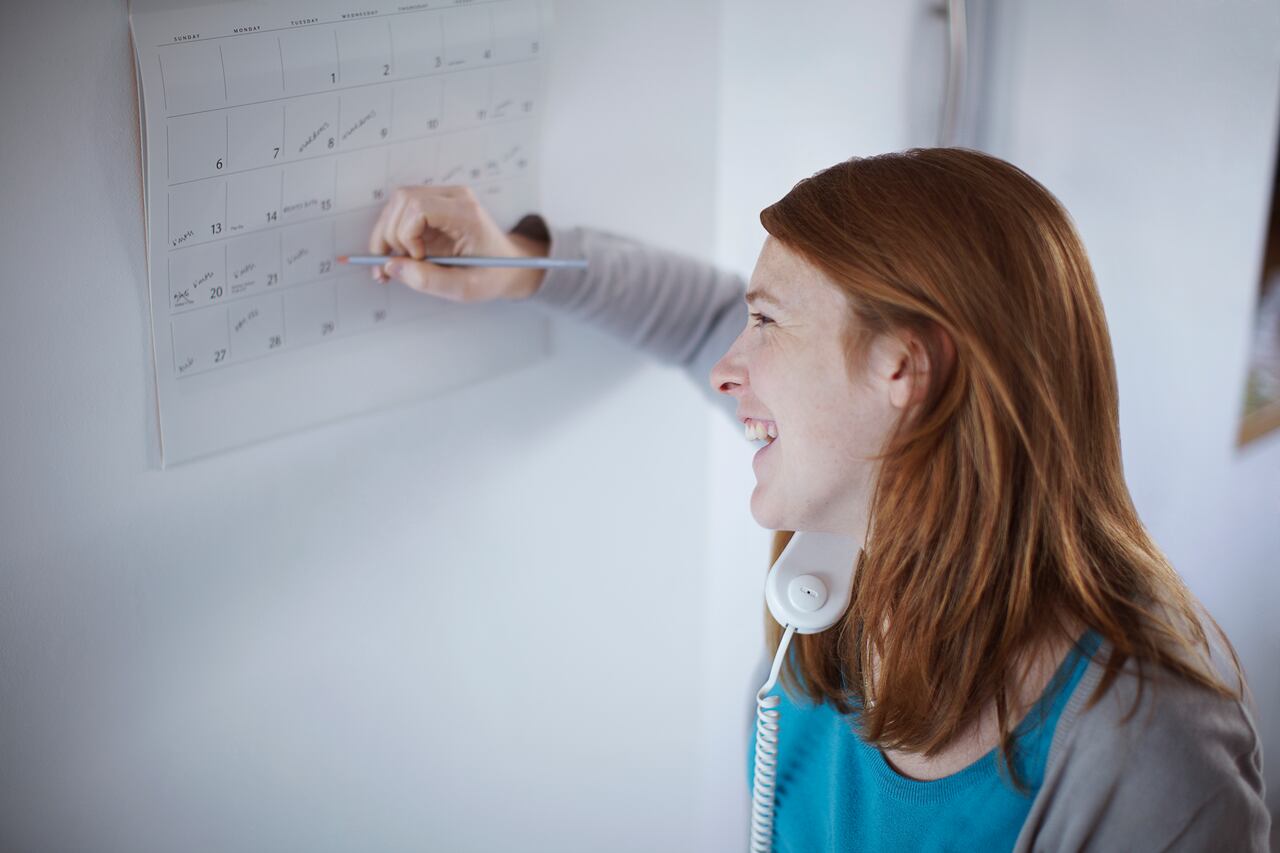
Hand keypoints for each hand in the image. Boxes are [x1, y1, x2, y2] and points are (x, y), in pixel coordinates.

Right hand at [367, 185, 548, 300]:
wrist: (511, 266)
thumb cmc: (493, 275)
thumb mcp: (466, 288)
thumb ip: (429, 281)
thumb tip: (391, 267)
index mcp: (466, 213)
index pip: (419, 207)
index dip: (407, 234)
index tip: (417, 259)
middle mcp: (454, 198)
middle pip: (404, 200)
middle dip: (390, 235)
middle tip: (394, 266)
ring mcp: (443, 199)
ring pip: (398, 203)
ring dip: (386, 234)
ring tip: (390, 265)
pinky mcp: (434, 207)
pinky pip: (401, 211)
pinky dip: (391, 234)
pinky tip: (394, 258)